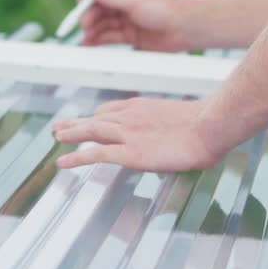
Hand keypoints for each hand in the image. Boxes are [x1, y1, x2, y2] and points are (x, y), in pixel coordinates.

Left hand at [52, 97, 223, 170]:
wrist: (210, 125)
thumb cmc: (211, 125)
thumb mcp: (191, 119)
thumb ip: (180, 127)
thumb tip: (189, 139)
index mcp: (145, 107)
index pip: (114, 110)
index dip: (99, 116)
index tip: (91, 119)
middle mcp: (131, 117)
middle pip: (97, 119)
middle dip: (77, 123)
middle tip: (61, 126)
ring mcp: (128, 134)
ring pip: (90, 132)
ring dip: (71, 134)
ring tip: (57, 137)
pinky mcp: (128, 153)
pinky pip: (95, 154)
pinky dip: (76, 157)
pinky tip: (63, 162)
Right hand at [76, 0, 196, 51]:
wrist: (186, 28)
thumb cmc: (165, 9)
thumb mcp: (134, 0)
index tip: (79, 5)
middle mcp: (125, 4)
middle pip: (99, 10)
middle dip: (89, 17)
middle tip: (84, 26)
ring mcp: (128, 21)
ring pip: (104, 25)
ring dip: (92, 31)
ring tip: (84, 39)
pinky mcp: (132, 37)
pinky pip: (111, 38)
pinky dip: (99, 41)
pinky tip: (90, 45)